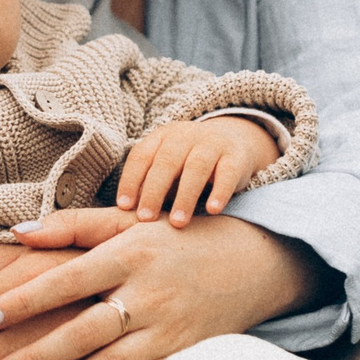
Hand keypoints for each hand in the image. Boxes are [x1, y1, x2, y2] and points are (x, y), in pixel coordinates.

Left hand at [0, 214, 327, 359]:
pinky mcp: (186, 355)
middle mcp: (151, 292)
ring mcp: (171, 328)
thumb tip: (16, 231)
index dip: (25, 300)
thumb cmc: (173, 239)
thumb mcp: (128, 222)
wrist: (255, 260)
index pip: (68, 279)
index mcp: (130, 254)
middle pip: (85, 330)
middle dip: (37, 356)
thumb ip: (72, 227)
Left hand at [118, 114, 279, 224]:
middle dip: (154, 191)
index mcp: (162, 137)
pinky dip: (220, 191)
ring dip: (185, 196)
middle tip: (146, 218)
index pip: (142, 156)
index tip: (124, 206)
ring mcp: (212, 144)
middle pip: (167, 161)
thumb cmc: (187, 164)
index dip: (131, 180)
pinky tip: (213, 210)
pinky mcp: (236, 156)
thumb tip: (123, 217)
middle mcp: (185, 136)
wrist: (233, 141)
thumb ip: (148, 184)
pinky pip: (228, 173)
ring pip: (197, 167)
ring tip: (178, 223)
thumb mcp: (166, 167)